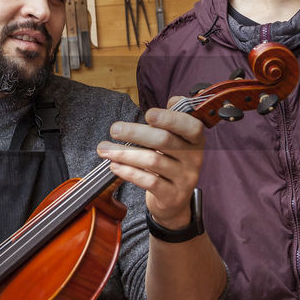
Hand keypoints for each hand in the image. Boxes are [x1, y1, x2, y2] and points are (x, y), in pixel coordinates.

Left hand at [98, 99, 203, 230]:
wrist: (175, 200)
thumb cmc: (170, 162)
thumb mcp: (176, 140)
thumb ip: (173, 119)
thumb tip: (173, 100)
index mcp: (195, 140)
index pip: (190, 126)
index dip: (170, 119)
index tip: (148, 114)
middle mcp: (194, 158)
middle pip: (164, 141)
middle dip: (135, 133)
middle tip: (114, 129)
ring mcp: (184, 178)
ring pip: (153, 161)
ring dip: (125, 153)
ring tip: (104, 149)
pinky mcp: (172, 196)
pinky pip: (149, 181)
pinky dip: (129, 172)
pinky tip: (114, 166)